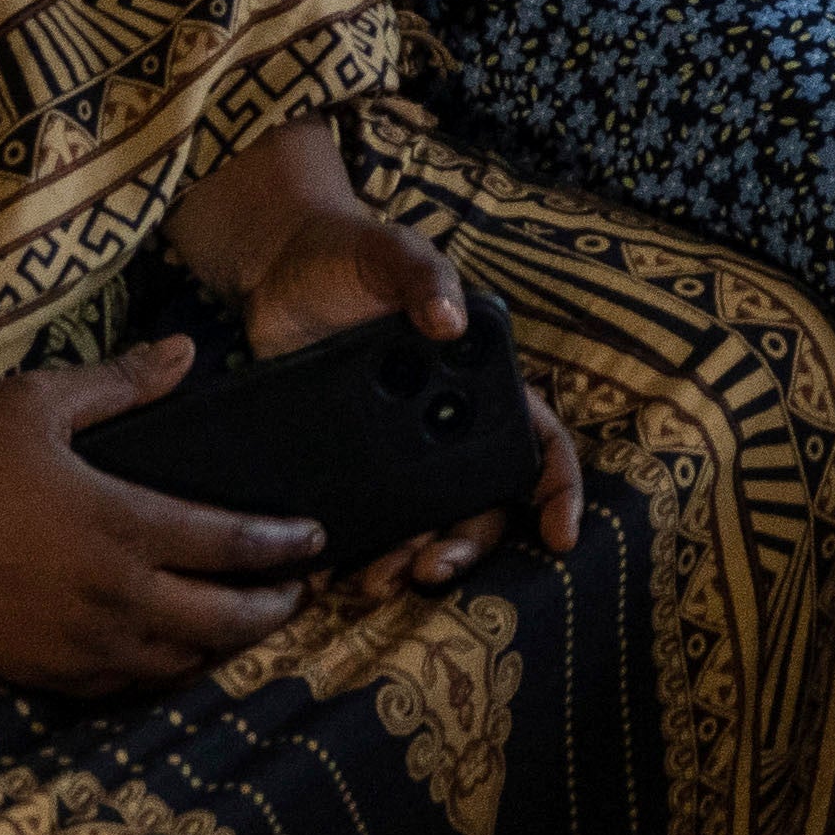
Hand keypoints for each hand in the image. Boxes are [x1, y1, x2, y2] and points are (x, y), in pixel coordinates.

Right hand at [0, 336, 326, 687]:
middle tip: (304, 592)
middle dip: (274, 608)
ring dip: (227, 644)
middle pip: (223, 617)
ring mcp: (82, 642)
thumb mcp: (38, 402)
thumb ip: (120, 381)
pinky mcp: (48, 672)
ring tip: (252, 621)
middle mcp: (114, 594)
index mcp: (122, 525)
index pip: (231, 543)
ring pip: (181, 659)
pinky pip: (129, 682)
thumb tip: (185, 351)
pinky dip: (168, 670)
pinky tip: (178, 653)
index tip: (318, 539)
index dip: (285, 546)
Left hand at [208, 196, 589, 601]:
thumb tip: (451, 321)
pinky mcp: (346, 462)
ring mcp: (396, 448)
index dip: (557, 490)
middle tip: (431, 569)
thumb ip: (426, 279)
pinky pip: (361, 518)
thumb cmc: (353, 253)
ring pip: (422, 523)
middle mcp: (446, 422)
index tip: (558, 536)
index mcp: (480, 378)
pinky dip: (352, 551)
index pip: (538, 440)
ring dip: (408, 560)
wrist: (275, 269)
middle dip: (465, 544)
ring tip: (376, 581)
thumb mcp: (394, 254)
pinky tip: (330, 574)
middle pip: (479, 502)